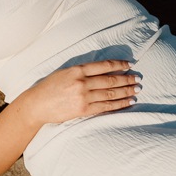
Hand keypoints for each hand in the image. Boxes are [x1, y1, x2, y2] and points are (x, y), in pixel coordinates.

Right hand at [24, 60, 139, 126]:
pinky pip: (106, 106)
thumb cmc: (49, 87)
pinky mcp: (83, 110)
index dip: (119, 65)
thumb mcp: (64, 72)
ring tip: (137, 90)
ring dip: (126, 91)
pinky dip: (119, 104)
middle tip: (138, 79)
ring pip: (111, 93)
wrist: (37, 104)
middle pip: (110, 80)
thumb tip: (102, 72)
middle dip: (126, 79)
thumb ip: (81, 71)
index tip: (129, 65)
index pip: (103, 66)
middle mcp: (81, 82)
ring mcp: (83, 96)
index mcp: (76, 69)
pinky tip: (128, 101)